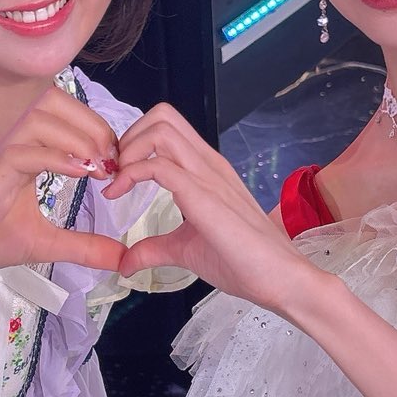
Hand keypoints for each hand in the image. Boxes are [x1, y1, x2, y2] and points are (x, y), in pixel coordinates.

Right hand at [0, 87, 127, 291]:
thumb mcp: (41, 244)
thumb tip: (122, 257)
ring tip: (101, 166)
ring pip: (39, 119)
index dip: (95, 129)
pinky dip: (54, 157)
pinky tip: (80, 174)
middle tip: (116, 160)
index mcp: (22, 151)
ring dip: (77, 136)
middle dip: (92, 124)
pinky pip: (22, 151)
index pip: (62, 115)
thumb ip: (82, 246)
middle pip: (53, 102)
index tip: (118, 162)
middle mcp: (9, 144)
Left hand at [105, 106, 314, 313]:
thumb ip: (155, 248)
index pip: (166, 127)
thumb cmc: (243, 263)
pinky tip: (119, 195)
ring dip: (129, 151)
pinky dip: (131, 174)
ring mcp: (208, 176)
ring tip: (118, 182)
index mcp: (206, 169)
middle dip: (128, 138)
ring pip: (161, 130)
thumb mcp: (185, 250)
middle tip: (116, 173)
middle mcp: (208, 163)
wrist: (280, 280)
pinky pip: (160, 166)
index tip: (117, 176)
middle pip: (162, 116)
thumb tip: (125, 262)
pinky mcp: (205, 196)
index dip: (134, 142)